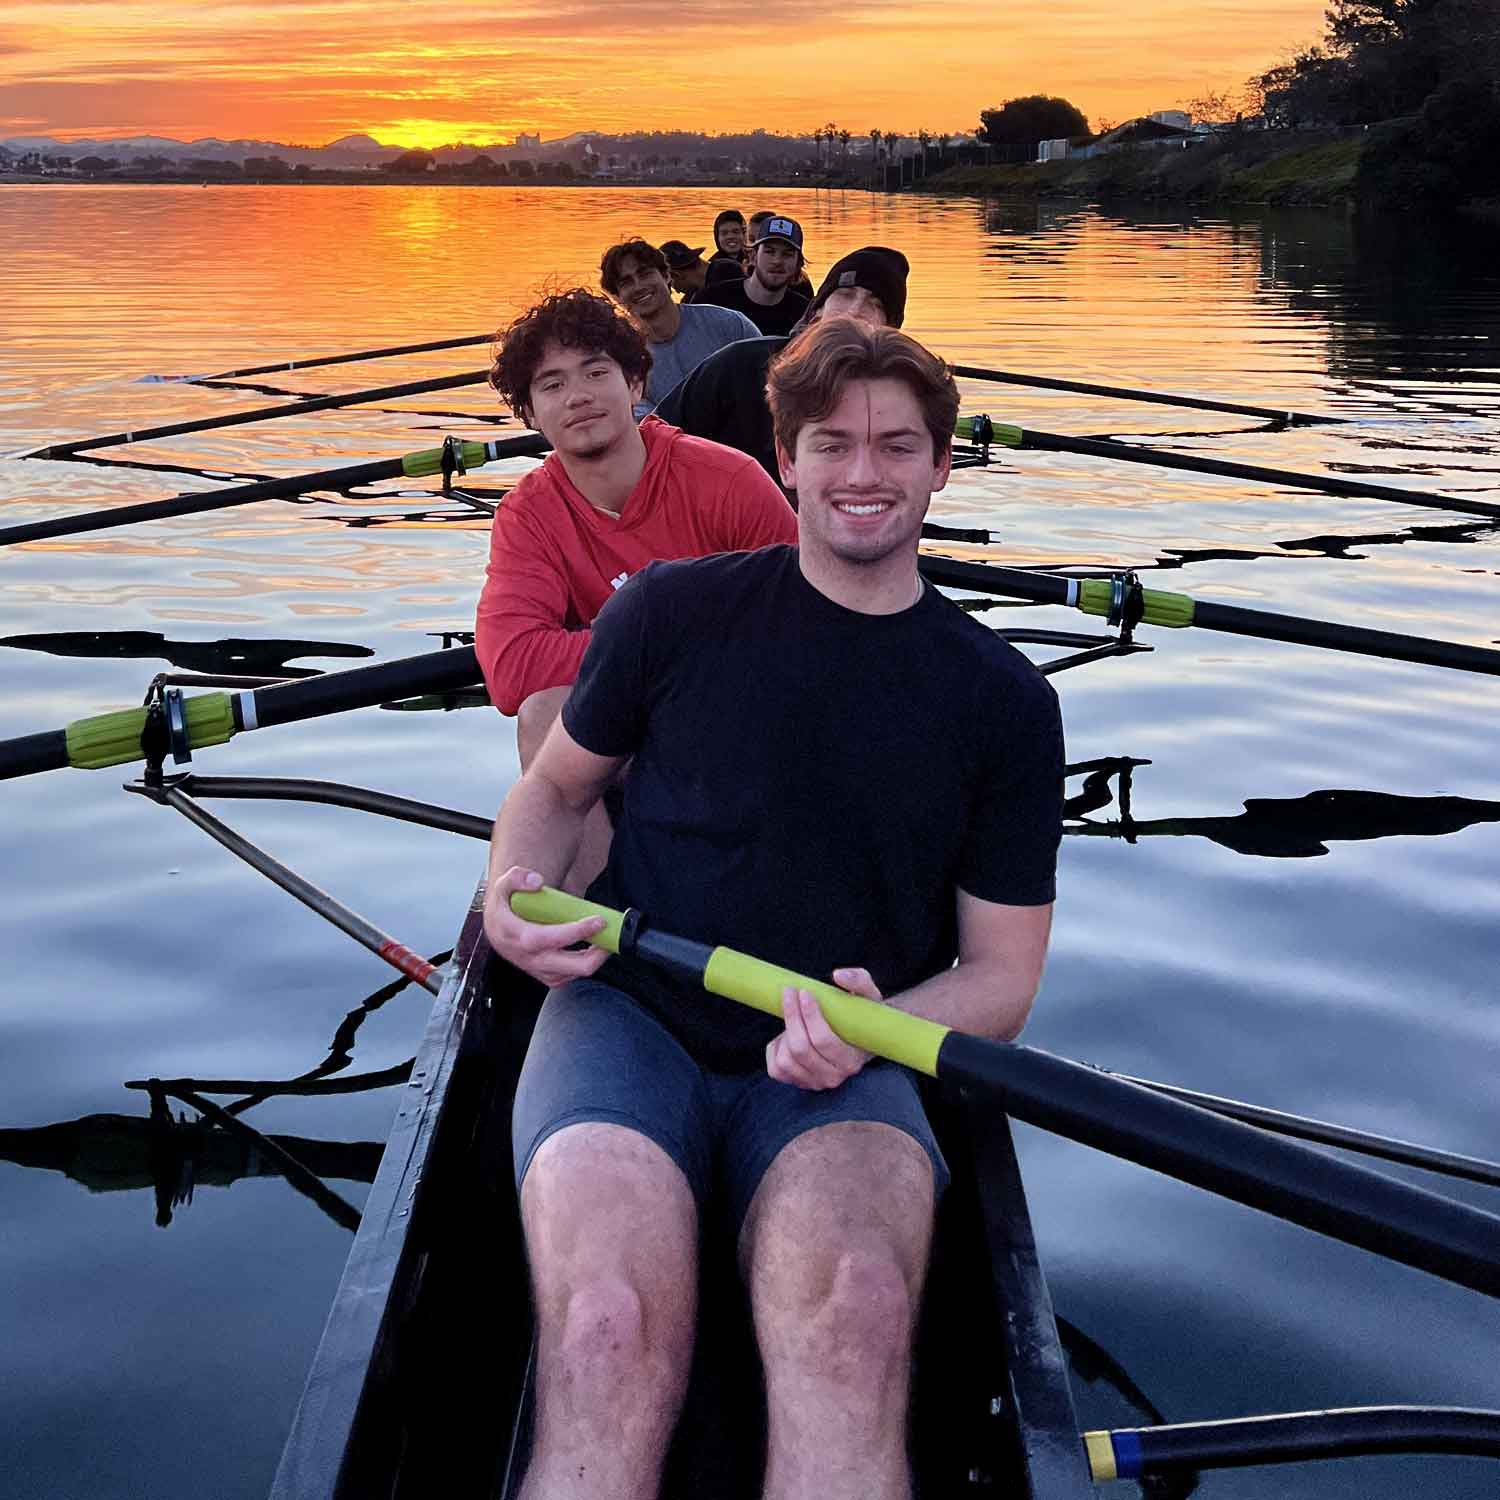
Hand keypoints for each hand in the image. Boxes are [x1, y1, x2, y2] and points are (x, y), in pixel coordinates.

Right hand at [483, 866, 609, 986]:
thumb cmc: (503, 908)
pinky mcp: (545, 975)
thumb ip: (517, 878)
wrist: (495, 930)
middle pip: (572, 967)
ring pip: (573, 974)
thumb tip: (537, 881)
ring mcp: (538, 969)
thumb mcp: (502, 886)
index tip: (598, 920)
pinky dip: (582, 966)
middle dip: (597, 954)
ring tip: (604, 941)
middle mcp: (530, 958)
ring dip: (593, 960)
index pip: (552, 938)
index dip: (578, 931)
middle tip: (609, 936)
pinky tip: (590, 949)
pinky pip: (568, 977)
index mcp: (519, 937)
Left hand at [765, 967, 877, 1090]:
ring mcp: (814, 1083)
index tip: (804, 992)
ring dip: (785, 1033)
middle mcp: (833, 1078)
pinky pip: (776, 1070)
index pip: (823, 1040)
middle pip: (801, 1049)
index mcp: (852, 1061)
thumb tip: (838, 976)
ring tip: (794, 1017)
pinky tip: (787, 1035)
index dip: (809, 1015)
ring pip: (785, 1060)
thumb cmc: (863, 1015)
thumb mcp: (870, 995)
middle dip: (792, 1017)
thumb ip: (859, 981)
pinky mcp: (798, 1083)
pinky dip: (775, 1050)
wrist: (859, 1039)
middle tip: (790, 992)